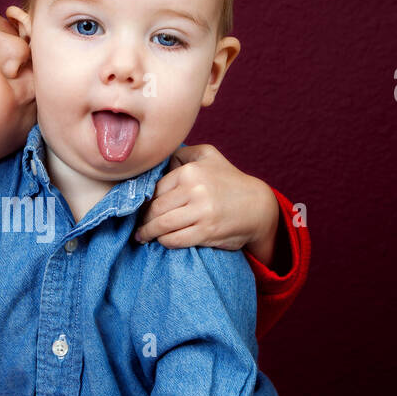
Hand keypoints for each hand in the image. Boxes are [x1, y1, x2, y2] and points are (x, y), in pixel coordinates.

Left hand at [134, 144, 279, 264]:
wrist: (258, 206)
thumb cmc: (229, 180)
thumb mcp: (208, 156)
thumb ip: (182, 154)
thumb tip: (158, 163)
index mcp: (191, 171)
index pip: (155, 189)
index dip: (145, 201)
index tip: (140, 208)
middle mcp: (195, 190)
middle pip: (155, 209)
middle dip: (144, 219)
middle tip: (139, 225)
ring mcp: (201, 212)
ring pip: (162, 225)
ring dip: (148, 233)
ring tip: (143, 236)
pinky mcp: (206, 231)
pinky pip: (175, 239)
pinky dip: (164, 241)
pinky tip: (161, 240)